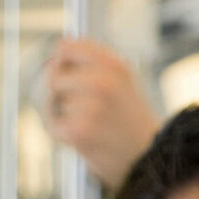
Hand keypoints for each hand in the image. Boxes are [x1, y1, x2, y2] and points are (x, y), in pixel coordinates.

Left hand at [40, 38, 160, 189]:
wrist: (147, 156)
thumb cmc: (127, 117)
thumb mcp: (119, 79)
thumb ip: (90, 60)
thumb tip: (60, 43)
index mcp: (114, 64)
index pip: (66, 47)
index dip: (61, 62)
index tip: (69, 74)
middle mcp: (103, 81)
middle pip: (52, 77)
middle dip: (57, 93)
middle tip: (80, 107)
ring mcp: (91, 107)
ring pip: (51, 102)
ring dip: (60, 115)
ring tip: (87, 123)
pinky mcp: (79, 131)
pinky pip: (52, 125)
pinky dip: (61, 133)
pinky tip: (82, 136)